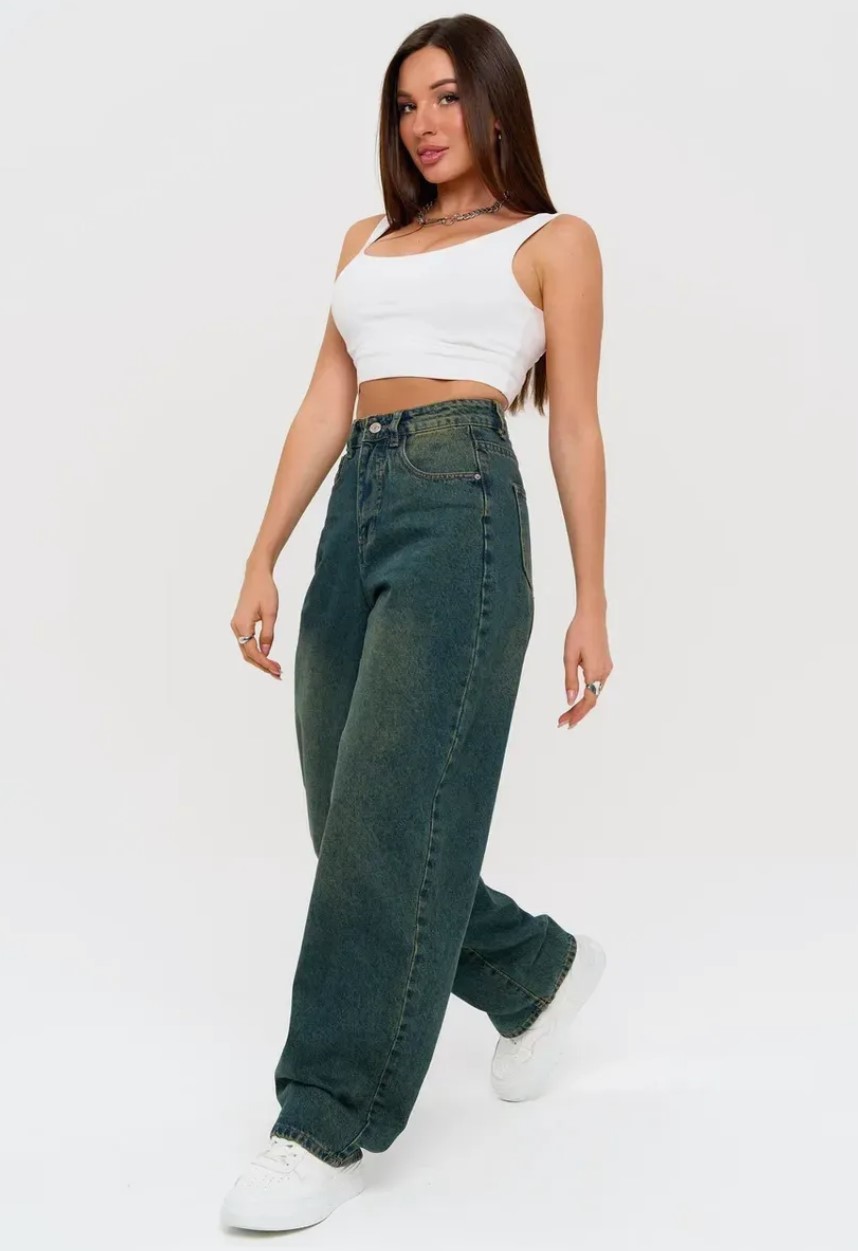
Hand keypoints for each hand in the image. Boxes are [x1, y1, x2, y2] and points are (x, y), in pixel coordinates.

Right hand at [230, 566, 281, 679]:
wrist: (256, 575)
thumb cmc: (265, 591)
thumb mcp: (271, 613)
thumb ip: (268, 635)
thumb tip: (265, 654)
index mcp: (242, 625)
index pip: (253, 651)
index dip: (265, 663)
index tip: (277, 671)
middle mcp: (236, 627)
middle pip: (247, 654)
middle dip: (262, 666)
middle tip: (278, 675)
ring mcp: (236, 626)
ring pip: (246, 650)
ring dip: (259, 661)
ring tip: (274, 669)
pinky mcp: (240, 624)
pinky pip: (246, 643)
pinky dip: (256, 652)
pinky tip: (266, 657)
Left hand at [557, 606, 611, 728]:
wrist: (592, 615)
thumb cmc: (578, 633)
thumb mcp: (569, 657)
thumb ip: (570, 680)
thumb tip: (570, 700)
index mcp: (595, 672)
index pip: (587, 701)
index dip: (576, 714)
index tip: (565, 723)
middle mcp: (604, 673)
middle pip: (592, 700)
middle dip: (578, 712)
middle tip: (562, 721)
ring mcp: (607, 668)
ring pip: (595, 692)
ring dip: (582, 704)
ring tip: (568, 713)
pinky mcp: (605, 663)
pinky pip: (597, 684)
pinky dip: (588, 693)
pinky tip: (578, 696)